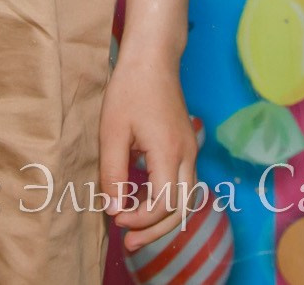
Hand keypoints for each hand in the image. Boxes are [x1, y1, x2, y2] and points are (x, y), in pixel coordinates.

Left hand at [99, 53, 199, 251]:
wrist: (153, 60)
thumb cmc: (129, 91)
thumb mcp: (112, 132)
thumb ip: (113, 173)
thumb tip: (114, 209)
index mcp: (169, 153)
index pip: (163, 204)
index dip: (140, 219)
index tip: (116, 219)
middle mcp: (188, 156)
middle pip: (181, 209)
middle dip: (155, 230)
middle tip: (128, 243)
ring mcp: (191, 151)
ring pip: (186, 200)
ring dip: (163, 219)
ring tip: (136, 231)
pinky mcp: (188, 147)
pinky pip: (184, 185)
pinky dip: (168, 202)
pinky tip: (144, 204)